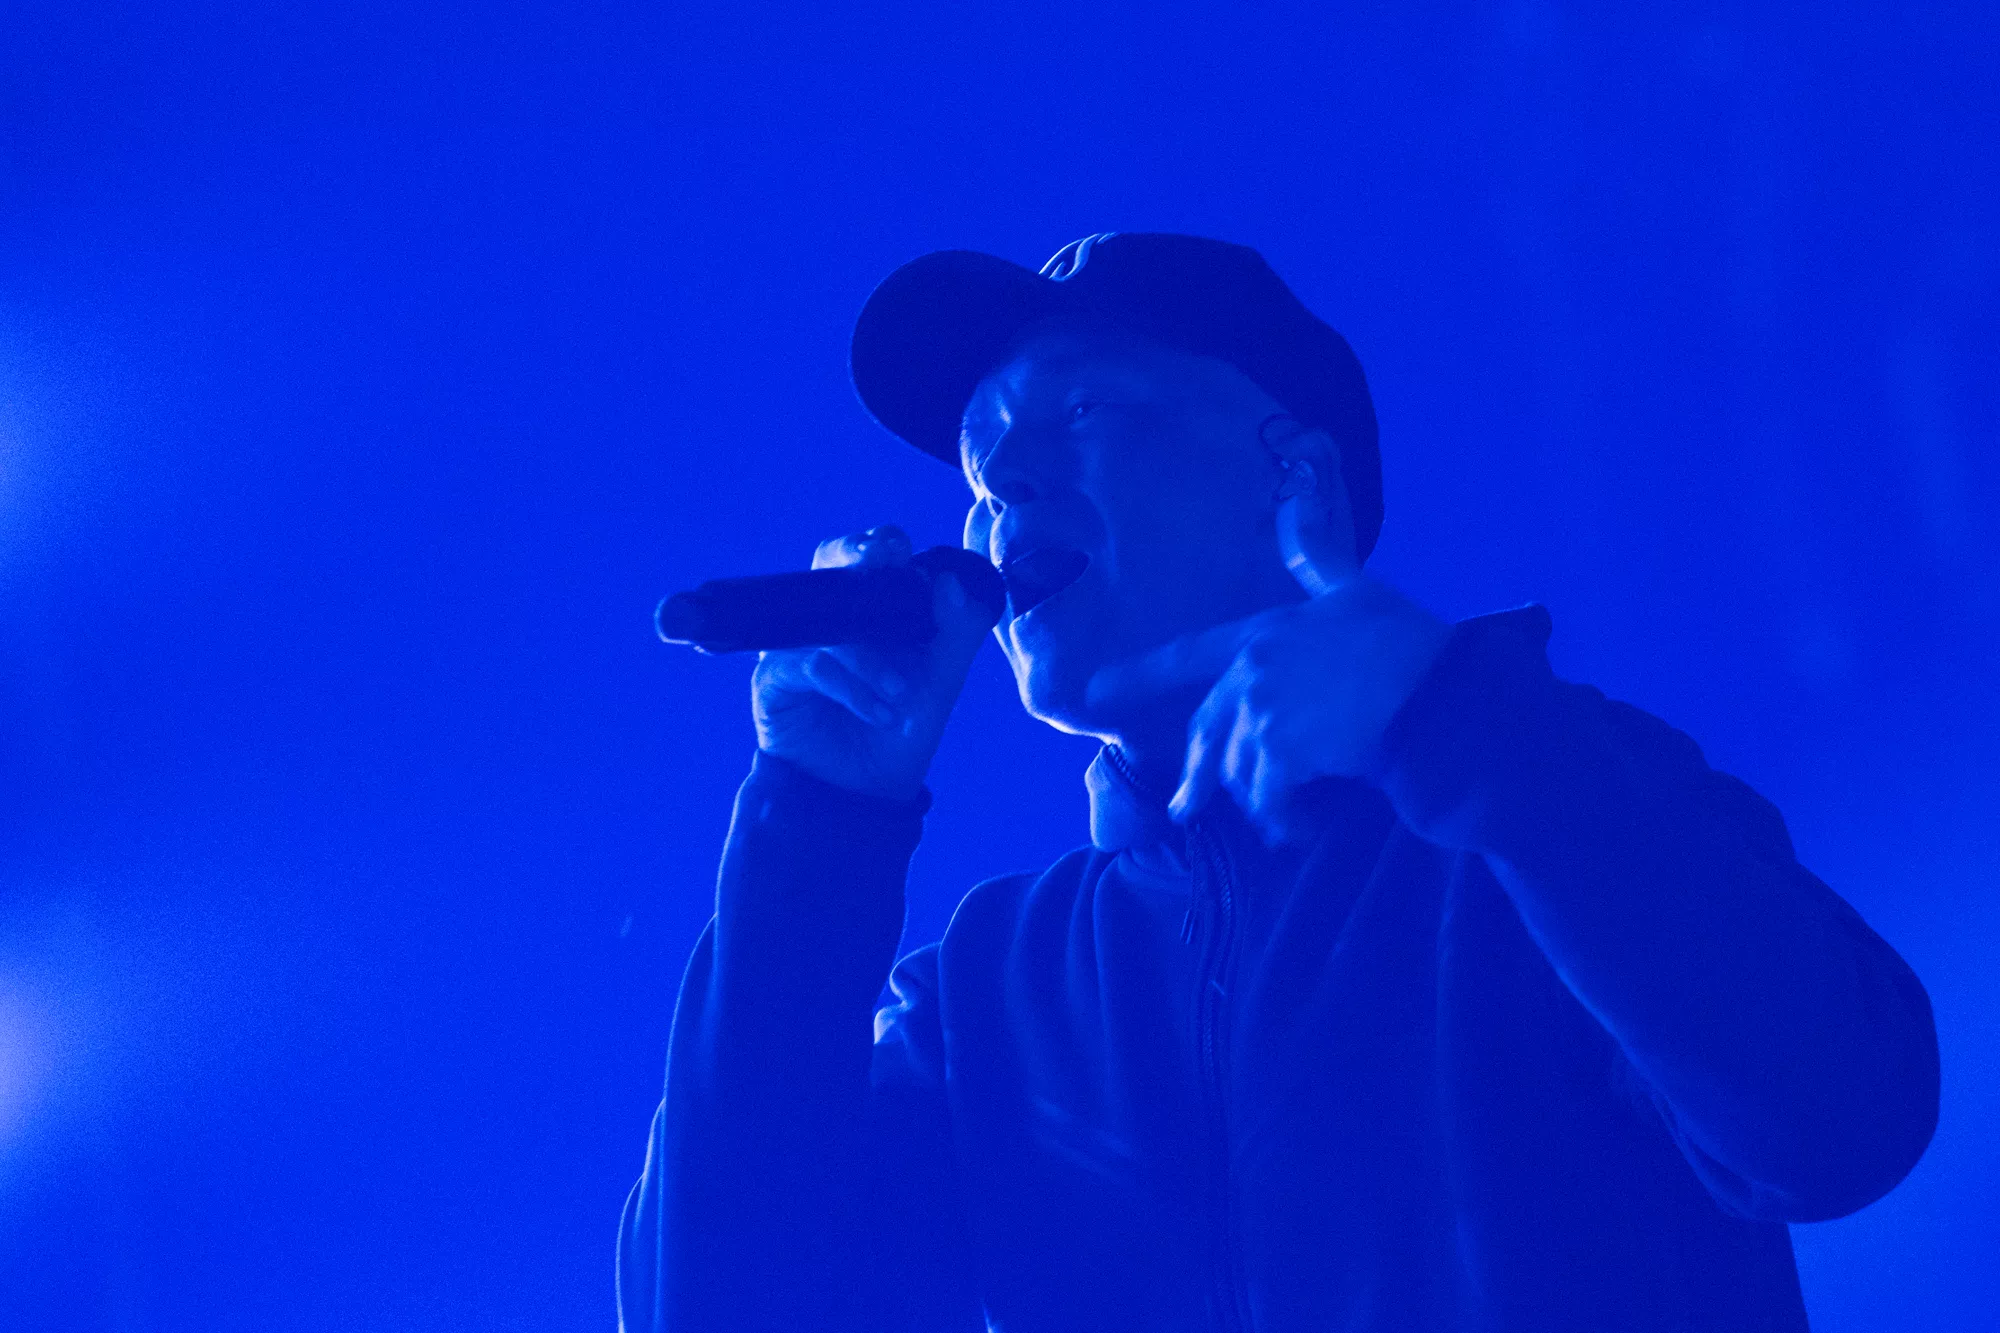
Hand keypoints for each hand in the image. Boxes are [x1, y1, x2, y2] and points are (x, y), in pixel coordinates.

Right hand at [751, 525, 996, 802]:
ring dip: (870, 657)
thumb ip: (956, 632)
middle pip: (827, 566)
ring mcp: (796, 648)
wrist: (869, 793)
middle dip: (854, 559)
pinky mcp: (774, 681)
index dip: (877, 543)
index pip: (865, 558)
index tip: (897, 546)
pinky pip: (811, 666)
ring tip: (902, 693)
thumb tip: (948, 581)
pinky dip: (851, 688)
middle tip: (882, 561)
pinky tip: (880, 713)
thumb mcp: (942, 682)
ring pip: (828, 626)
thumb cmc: (902, 730)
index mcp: (869, 611)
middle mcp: (829, 622)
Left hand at [1094, 432, 1450, 842]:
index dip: (1138, 672)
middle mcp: (1251, 675)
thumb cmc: (1401, 639)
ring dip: (1260, 803)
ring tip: (1284, 821)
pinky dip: (1284, 819)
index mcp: (1260, 636)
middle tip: (1182, 811)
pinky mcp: (1285, 754)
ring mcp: (1264, 716)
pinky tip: (1300, 827)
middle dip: (1194, 778)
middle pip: (1206, 733)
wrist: (1436, 688)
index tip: (1094, 688)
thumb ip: (1316, 557)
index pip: (1185, 654)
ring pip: (1240, 772)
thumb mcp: (1355, 588)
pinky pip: (1269, 798)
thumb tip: (1297, 500)